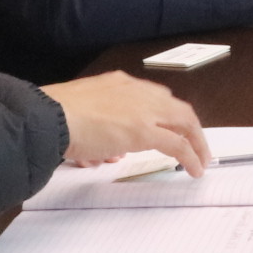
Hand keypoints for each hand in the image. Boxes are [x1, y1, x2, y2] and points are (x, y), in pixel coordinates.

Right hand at [46, 69, 209, 173]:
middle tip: (195, 144)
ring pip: (185, 123)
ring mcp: (143, 110)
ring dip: (196, 142)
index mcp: (120, 83)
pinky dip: (191, 156)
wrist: (50, 116)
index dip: (168, 114)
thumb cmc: (55, 116)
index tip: (173, 127)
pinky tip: (195, 169)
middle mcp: (137, 91)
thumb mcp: (82, 113)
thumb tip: (113, 153)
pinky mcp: (145, 131)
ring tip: (201, 160)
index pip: (155, 96)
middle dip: (190, 127)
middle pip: (177, 107)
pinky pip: (178, 145)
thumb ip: (102, 128)